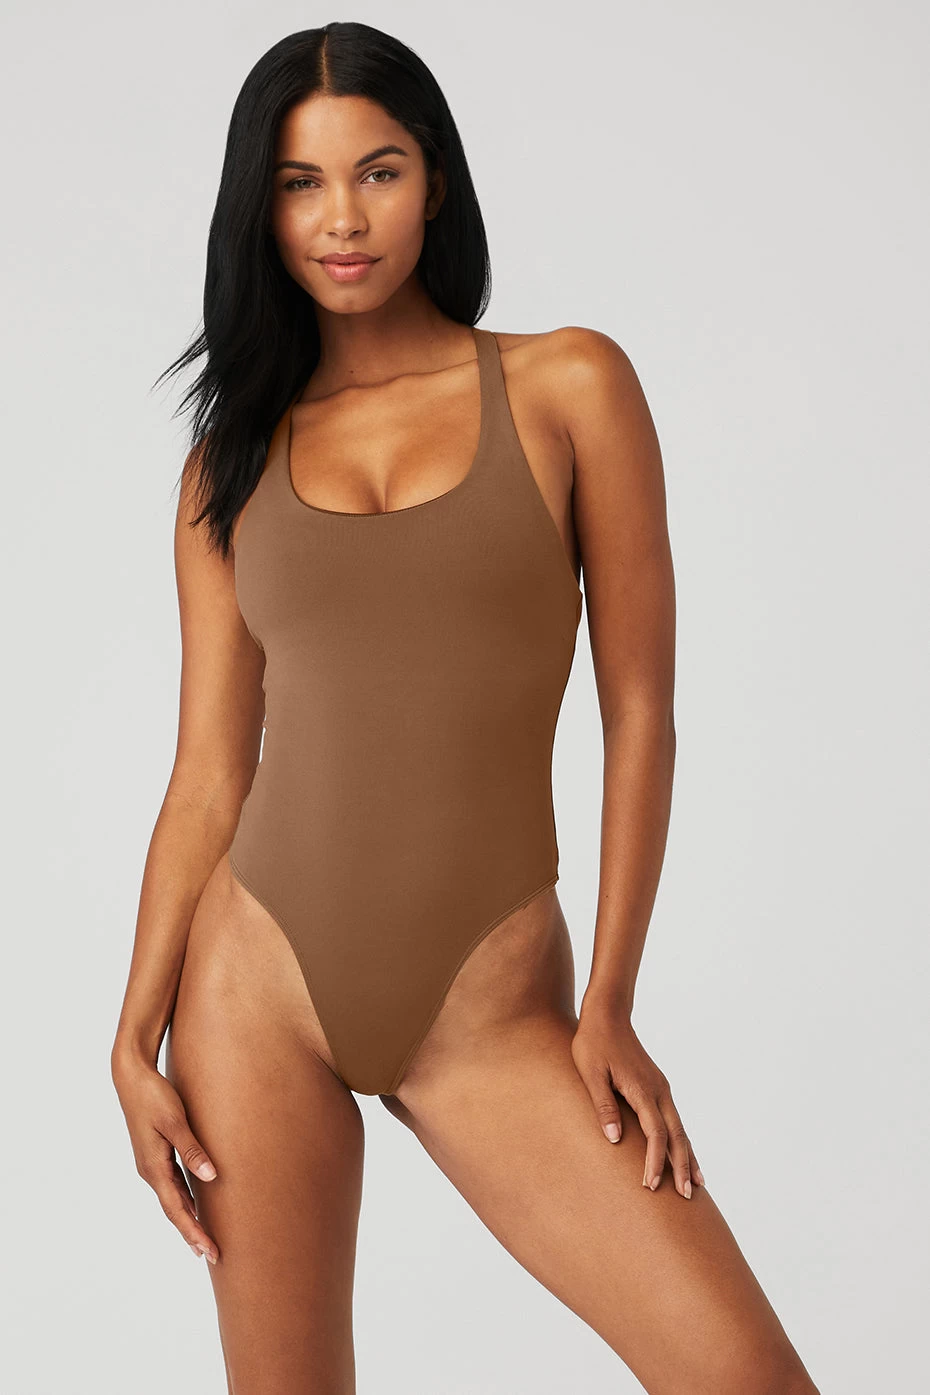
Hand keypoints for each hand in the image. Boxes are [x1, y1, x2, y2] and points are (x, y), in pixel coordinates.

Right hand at [111, 1048, 219, 1262]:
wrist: (131, 1077)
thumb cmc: (154, 1096)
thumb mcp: (176, 1121)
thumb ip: (192, 1149)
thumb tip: (212, 1177)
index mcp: (154, 1167)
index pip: (177, 1209)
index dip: (194, 1231)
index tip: (209, 1250)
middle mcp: (151, 1171)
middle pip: (174, 1210)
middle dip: (192, 1233)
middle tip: (213, 1255)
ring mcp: (151, 1163)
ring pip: (173, 1199)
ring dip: (189, 1219)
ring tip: (203, 1240)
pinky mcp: (155, 1154)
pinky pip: (172, 1184)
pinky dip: (184, 1200)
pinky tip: (195, 1205)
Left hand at [571, 1005, 704, 1198]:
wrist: (607, 1015)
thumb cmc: (592, 1044)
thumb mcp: (591, 1074)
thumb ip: (603, 1106)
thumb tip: (614, 1140)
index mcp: (642, 1090)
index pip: (655, 1134)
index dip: (655, 1161)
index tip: (650, 1185)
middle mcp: (658, 1091)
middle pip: (677, 1135)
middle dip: (683, 1167)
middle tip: (687, 1198)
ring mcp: (660, 1088)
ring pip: (680, 1128)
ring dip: (688, 1156)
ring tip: (698, 1185)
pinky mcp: (657, 1087)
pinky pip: (674, 1119)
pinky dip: (682, 1140)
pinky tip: (684, 1153)